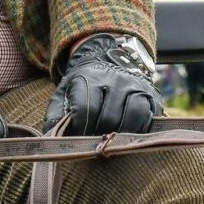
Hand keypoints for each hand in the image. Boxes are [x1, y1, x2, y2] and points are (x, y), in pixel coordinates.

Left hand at [44, 34, 162, 134]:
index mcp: (89, 78)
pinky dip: (136, 133)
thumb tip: (51, 139)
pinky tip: (124, 137)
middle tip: (92, 143)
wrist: (109, 60)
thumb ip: (55, 116)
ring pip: (132, 118)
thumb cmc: (83, 86)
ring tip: (108, 141)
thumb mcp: (63, 94)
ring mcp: (137, 87)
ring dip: (119, 136)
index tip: (77, 140)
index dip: (80, 131)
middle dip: (98, 136)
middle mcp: (116, 79)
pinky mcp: (152, 97)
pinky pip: (147, 120)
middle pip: (108, 118)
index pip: (85, 109)